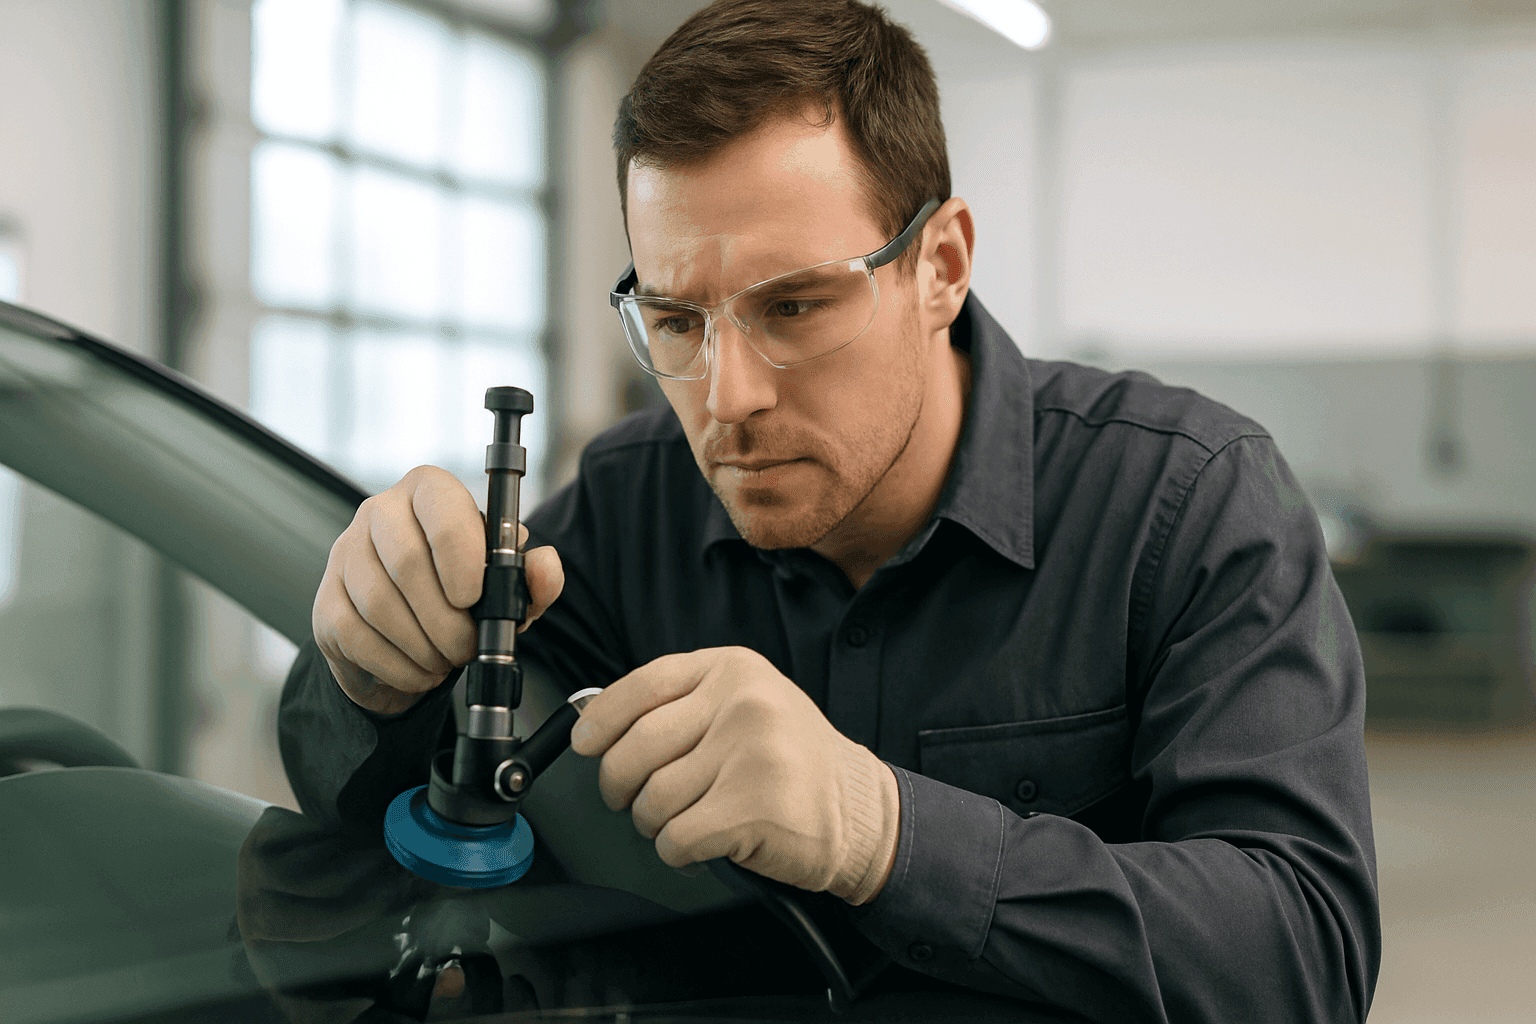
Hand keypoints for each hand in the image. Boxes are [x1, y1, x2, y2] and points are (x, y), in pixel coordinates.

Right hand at [312, 465, 564, 714]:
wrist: (414, 637)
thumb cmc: (466, 597)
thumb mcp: (508, 587)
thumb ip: (532, 576)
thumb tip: (544, 565)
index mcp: (431, 492)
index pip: (441, 505)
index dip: (459, 552)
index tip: (475, 597)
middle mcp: (381, 511)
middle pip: (405, 559)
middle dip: (444, 618)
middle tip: (466, 648)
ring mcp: (345, 554)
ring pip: (377, 601)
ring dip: (421, 644)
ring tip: (446, 661)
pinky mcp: (326, 600)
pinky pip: (354, 634)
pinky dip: (395, 664)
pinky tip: (420, 672)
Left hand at [569, 647, 899, 904]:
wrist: (860, 810)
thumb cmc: (795, 761)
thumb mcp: (748, 703)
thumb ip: (686, 703)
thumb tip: (599, 722)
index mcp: (734, 669)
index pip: (643, 685)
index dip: (601, 719)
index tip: (585, 743)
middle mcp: (742, 703)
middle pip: (636, 748)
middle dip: (621, 786)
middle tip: (634, 800)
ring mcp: (749, 754)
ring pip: (652, 799)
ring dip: (655, 824)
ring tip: (685, 822)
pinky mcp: (752, 808)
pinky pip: (676, 838)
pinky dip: (678, 853)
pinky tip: (701, 846)